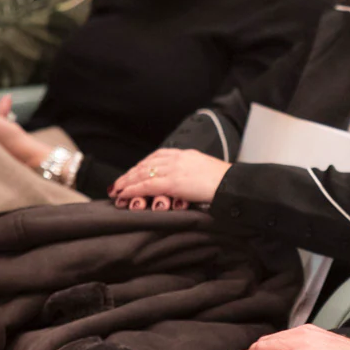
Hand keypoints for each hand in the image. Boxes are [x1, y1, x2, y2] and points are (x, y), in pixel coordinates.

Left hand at [109, 148, 229, 210]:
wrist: (233, 184)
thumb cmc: (225, 182)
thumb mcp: (206, 170)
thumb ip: (193, 172)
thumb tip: (188, 180)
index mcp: (186, 154)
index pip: (157, 156)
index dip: (142, 165)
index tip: (133, 172)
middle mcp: (177, 158)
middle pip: (147, 163)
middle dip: (130, 174)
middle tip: (118, 183)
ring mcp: (174, 170)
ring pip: (142, 173)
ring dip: (126, 182)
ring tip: (116, 190)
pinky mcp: (173, 183)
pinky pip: (146, 185)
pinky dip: (132, 190)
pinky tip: (124, 194)